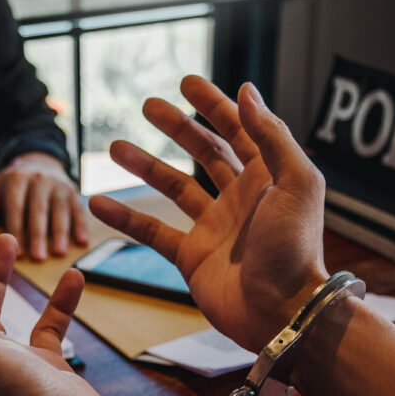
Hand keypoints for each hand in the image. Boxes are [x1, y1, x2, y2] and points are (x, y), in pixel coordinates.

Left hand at [0, 152, 88, 260]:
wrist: (36, 163)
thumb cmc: (11, 188)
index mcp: (15, 180)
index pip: (15, 206)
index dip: (17, 229)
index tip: (18, 252)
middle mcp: (38, 179)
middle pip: (38, 209)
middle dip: (38, 234)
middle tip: (38, 258)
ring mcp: (57, 184)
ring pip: (60, 208)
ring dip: (61, 231)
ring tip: (59, 253)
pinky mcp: (73, 190)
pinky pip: (78, 208)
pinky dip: (81, 224)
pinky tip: (82, 241)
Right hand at [89, 76, 327, 351]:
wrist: (281, 312)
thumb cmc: (295, 250)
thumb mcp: (296, 183)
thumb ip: (273, 136)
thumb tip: (247, 91)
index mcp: (269, 177)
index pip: (240, 129)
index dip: (215, 105)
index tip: (187, 83)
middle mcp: (241, 198)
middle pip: (204, 152)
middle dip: (176, 127)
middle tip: (147, 106)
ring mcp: (214, 228)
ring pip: (173, 188)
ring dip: (145, 166)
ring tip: (113, 147)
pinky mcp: (192, 257)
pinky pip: (153, 231)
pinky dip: (125, 217)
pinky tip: (97, 203)